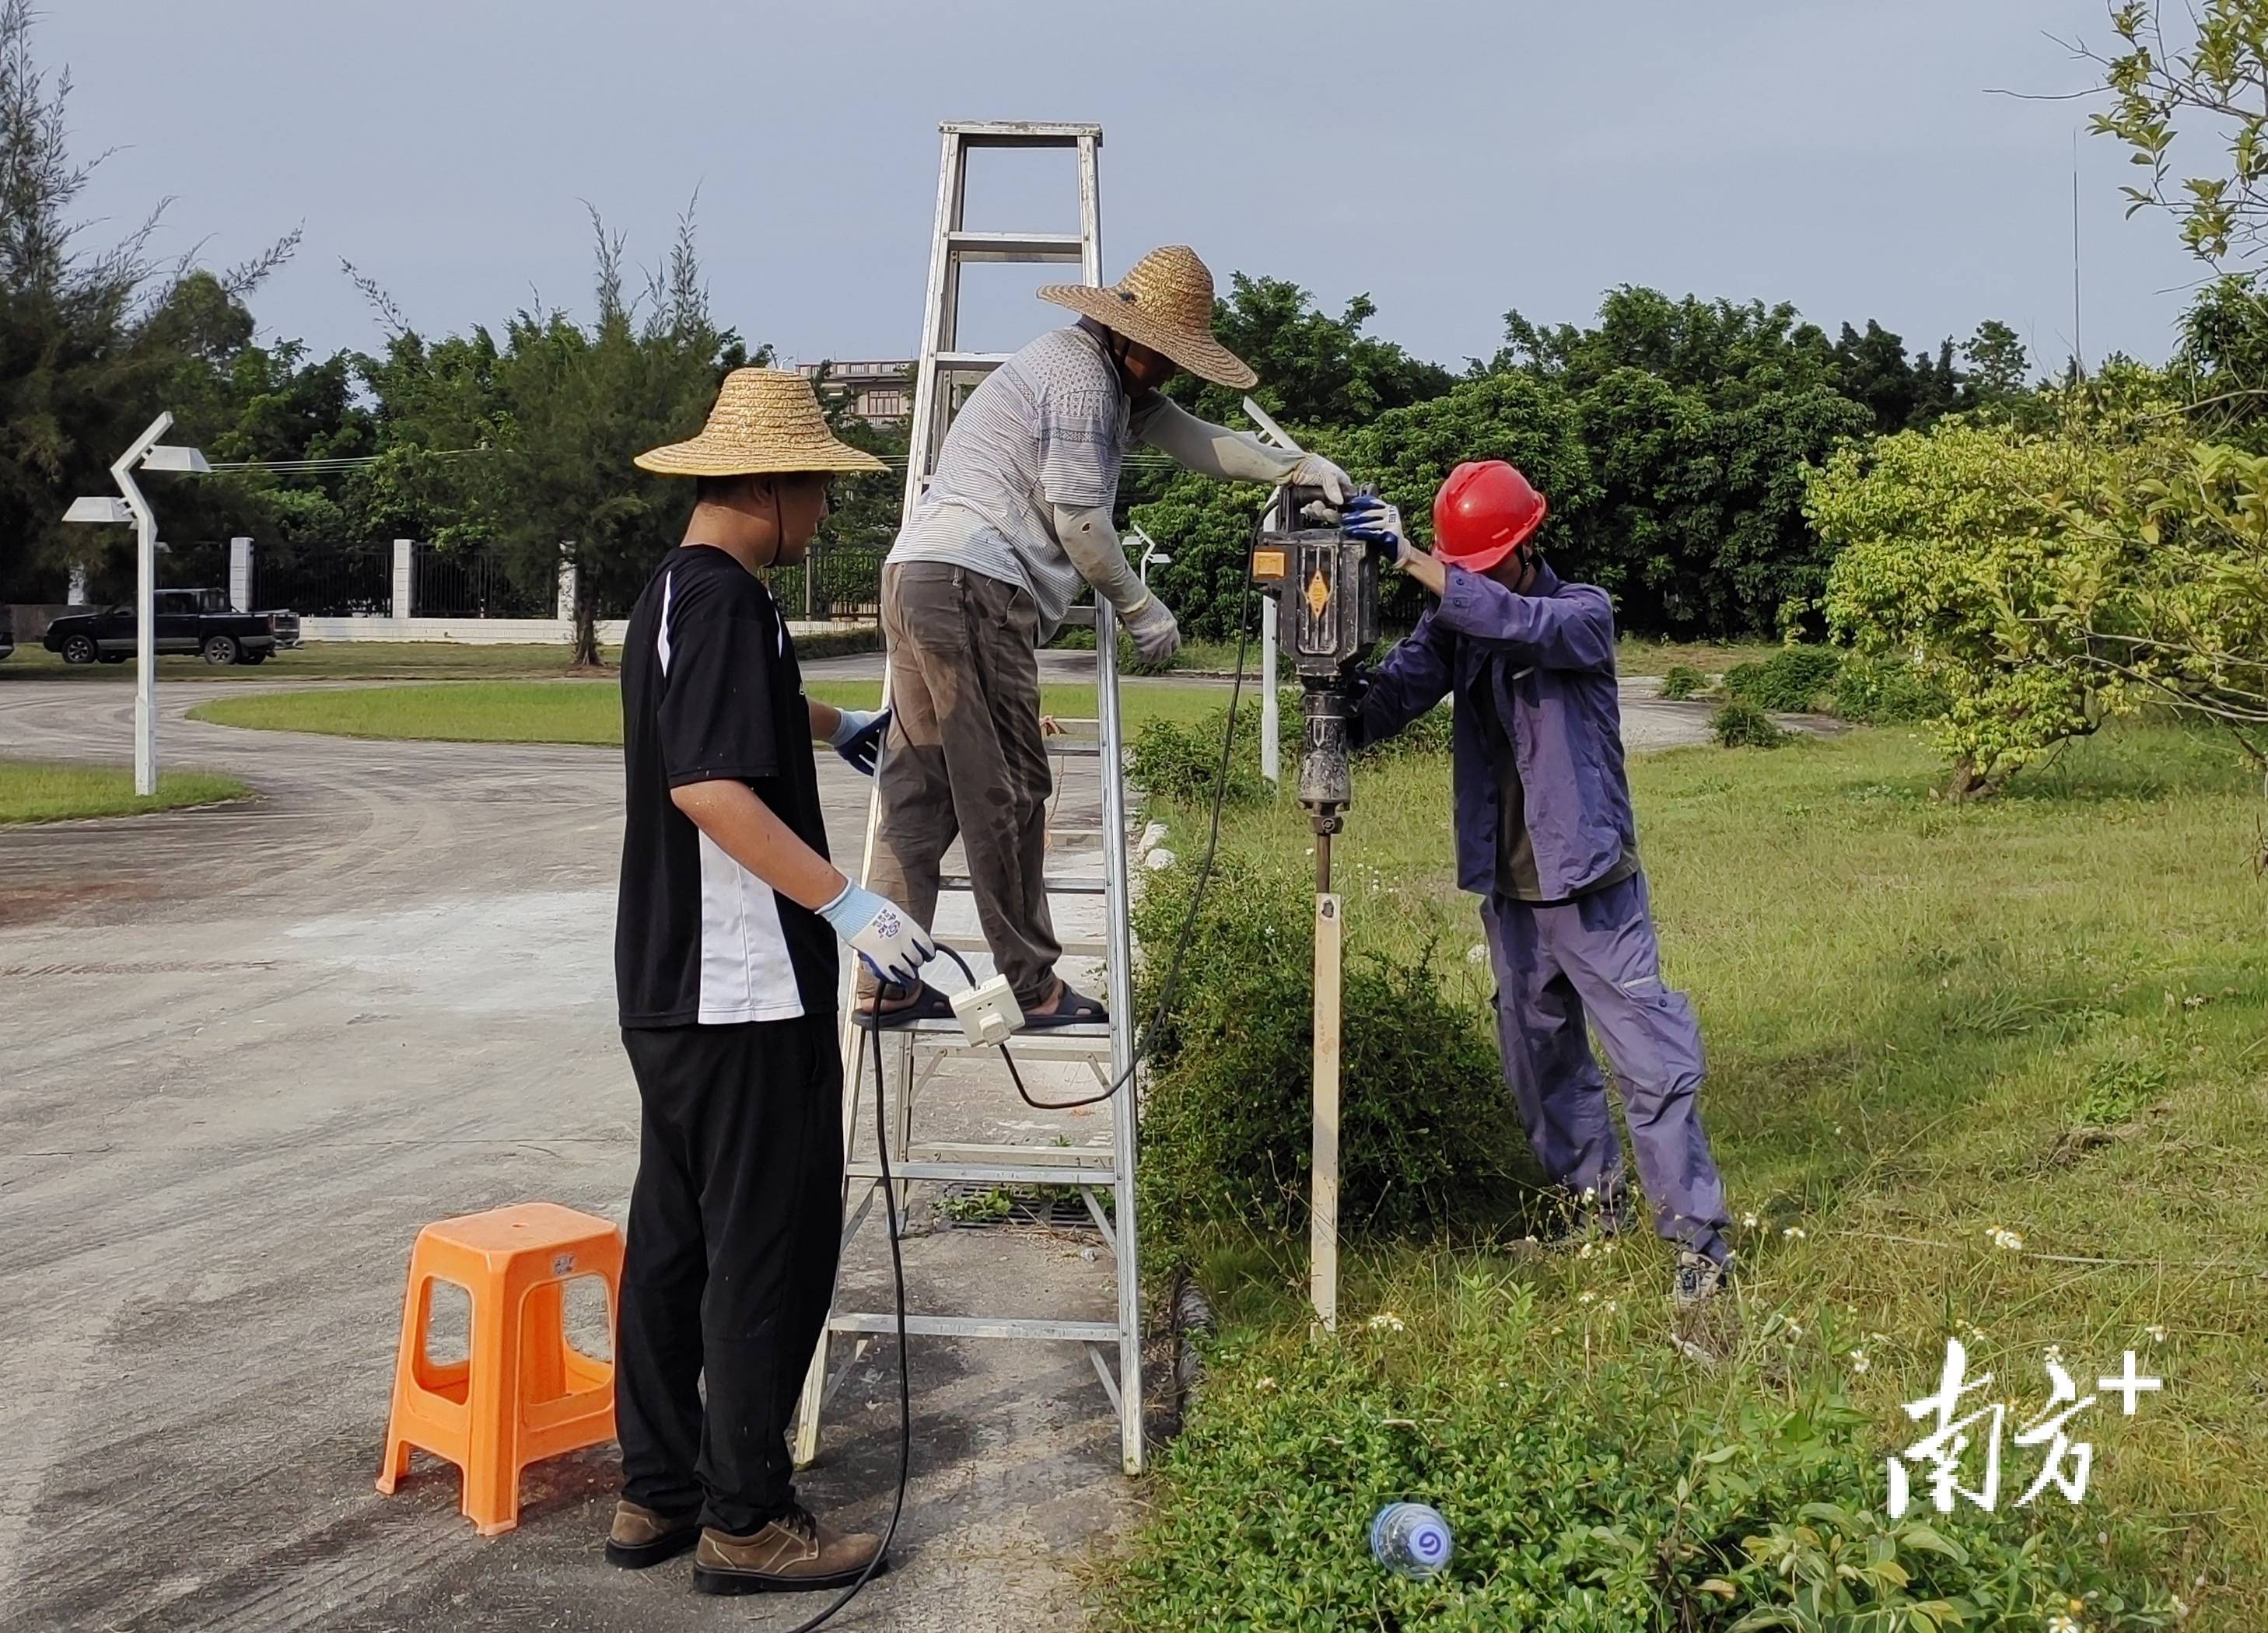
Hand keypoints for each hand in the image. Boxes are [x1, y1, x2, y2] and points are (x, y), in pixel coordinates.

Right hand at [817, 882, 936, 987]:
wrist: (851, 907)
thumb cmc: (867, 905)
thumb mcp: (892, 911)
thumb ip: (900, 925)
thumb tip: (904, 934)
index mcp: (909, 925)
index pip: (926, 943)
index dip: (929, 952)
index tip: (929, 956)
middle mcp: (903, 939)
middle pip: (917, 958)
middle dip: (917, 963)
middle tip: (915, 965)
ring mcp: (892, 951)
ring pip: (907, 969)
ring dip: (909, 973)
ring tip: (909, 976)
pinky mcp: (878, 960)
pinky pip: (890, 974)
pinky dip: (894, 978)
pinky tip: (895, 979)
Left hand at [828, 706, 889, 775]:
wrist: (838, 728)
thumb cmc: (856, 723)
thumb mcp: (873, 721)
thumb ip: (883, 718)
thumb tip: (891, 711)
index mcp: (867, 727)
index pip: (879, 734)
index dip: (887, 740)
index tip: (896, 746)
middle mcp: (861, 737)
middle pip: (874, 747)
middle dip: (882, 753)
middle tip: (893, 760)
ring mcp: (854, 746)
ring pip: (867, 756)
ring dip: (875, 762)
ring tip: (885, 769)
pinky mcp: (848, 755)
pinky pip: (858, 763)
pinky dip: (866, 769)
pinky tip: (873, 774)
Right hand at [1122, 593, 1180, 664]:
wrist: (1140, 607)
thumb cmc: (1147, 605)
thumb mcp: (1161, 614)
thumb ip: (1162, 624)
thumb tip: (1157, 628)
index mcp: (1172, 629)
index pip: (1175, 645)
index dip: (1169, 647)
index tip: (1164, 648)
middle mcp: (1167, 639)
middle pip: (1166, 654)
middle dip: (1160, 655)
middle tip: (1153, 655)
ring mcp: (1157, 645)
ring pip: (1156, 658)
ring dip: (1150, 657)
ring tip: (1143, 655)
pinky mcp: (1147, 648)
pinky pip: (1145, 658)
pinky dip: (1140, 657)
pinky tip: (1136, 654)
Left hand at [1287, 453, 1354, 518]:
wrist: (1294, 466)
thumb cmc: (1313, 464)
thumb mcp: (1326, 473)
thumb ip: (1333, 487)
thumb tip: (1339, 501)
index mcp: (1342, 487)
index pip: (1347, 503)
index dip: (1341, 510)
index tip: (1332, 510)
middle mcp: (1334, 495)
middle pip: (1336, 512)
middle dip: (1328, 513)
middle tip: (1321, 508)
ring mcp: (1323, 500)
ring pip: (1324, 514)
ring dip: (1318, 512)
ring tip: (1313, 504)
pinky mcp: (1312, 503)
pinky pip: (1314, 513)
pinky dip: (1311, 512)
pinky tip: (1307, 507)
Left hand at [1341, 495, 1413, 564]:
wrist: (1399, 550)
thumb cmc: (1385, 535)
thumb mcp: (1379, 522)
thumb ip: (1369, 516)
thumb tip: (1350, 513)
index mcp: (1388, 508)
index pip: (1373, 502)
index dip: (1361, 501)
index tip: (1351, 503)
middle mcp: (1391, 513)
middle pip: (1370, 513)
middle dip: (1355, 516)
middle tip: (1343, 519)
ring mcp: (1391, 523)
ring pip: (1370, 523)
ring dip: (1356, 525)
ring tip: (1345, 527)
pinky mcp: (1390, 535)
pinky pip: (1372, 533)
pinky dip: (1361, 533)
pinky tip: (1353, 533)